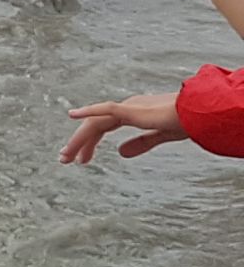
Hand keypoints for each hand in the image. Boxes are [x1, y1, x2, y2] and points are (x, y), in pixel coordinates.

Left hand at [60, 93, 187, 164]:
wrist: (203, 113)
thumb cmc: (189, 121)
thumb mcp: (162, 136)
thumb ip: (143, 143)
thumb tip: (120, 154)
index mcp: (133, 113)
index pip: (103, 128)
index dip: (90, 143)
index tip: (80, 160)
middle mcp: (128, 107)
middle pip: (94, 126)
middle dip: (78, 143)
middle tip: (64, 160)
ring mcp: (130, 106)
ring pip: (95, 122)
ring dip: (79, 139)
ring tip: (65, 156)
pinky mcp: (134, 109)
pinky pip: (107, 109)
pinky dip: (89, 112)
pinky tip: (73, 115)